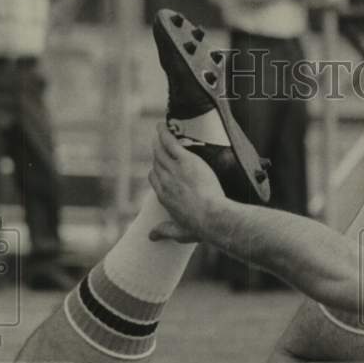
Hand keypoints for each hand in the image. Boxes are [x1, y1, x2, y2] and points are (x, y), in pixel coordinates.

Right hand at [148, 123, 226, 242]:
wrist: (212, 216)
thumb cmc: (200, 226)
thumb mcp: (180, 233)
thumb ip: (166, 232)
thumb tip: (152, 236)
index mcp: (164, 197)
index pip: (154, 180)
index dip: (156, 173)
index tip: (159, 168)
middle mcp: (165, 181)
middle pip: (157, 163)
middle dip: (157, 154)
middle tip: (159, 146)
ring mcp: (174, 170)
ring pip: (161, 151)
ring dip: (159, 140)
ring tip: (159, 132)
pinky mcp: (185, 161)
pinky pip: (171, 143)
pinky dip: (165, 134)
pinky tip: (162, 126)